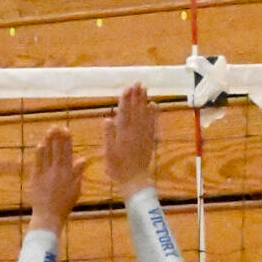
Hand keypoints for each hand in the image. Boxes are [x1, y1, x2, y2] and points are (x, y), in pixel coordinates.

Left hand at [28, 126, 86, 232]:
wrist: (49, 216)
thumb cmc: (64, 204)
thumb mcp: (76, 189)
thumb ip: (78, 173)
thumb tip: (83, 159)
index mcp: (68, 174)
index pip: (68, 153)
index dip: (66, 141)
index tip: (66, 130)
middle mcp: (57, 172)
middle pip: (57, 151)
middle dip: (57, 138)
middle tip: (57, 126)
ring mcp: (45, 174)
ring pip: (47, 155)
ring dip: (48, 142)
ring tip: (49, 131)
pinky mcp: (35, 179)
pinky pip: (37, 163)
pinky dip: (39, 154)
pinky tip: (40, 145)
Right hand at [103, 83, 158, 198]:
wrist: (134, 178)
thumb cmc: (117, 167)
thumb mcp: (108, 152)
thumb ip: (109, 135)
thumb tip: (108, 119)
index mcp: (123, 133)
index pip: (124, 112)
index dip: (125, 99)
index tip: (127, 88)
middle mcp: (134, 131)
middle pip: (136, 110)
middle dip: (136, 96)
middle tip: (138, 83)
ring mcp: (143, 135)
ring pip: (144, 114)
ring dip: (144, 101)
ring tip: (144, 89)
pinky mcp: (149, 139)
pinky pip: (152, 123)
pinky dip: (153, 114)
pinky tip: (153, 105)